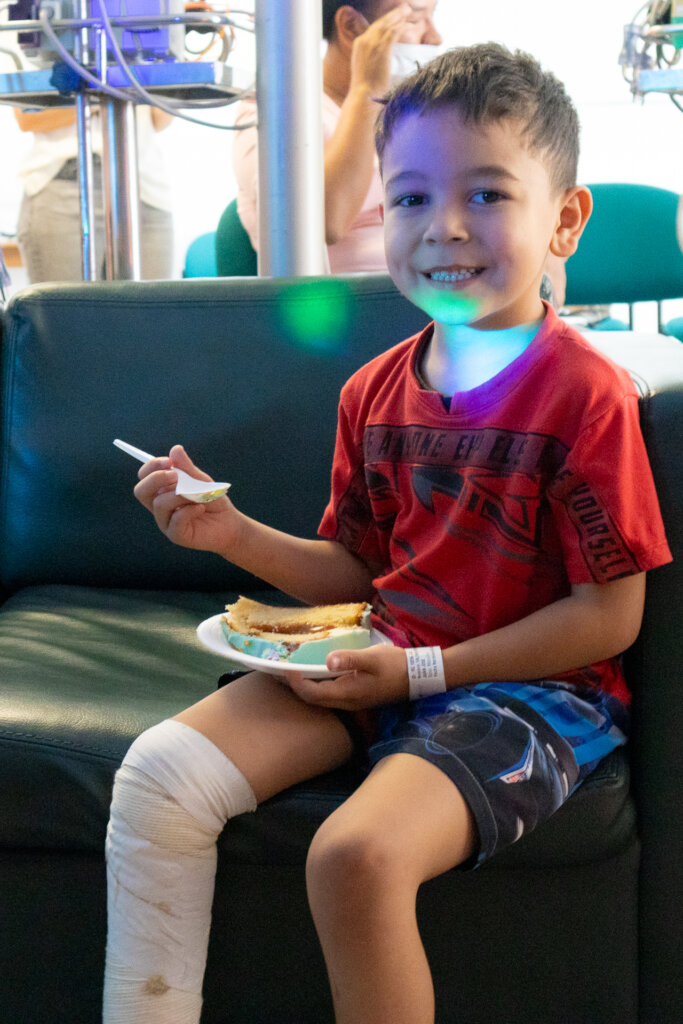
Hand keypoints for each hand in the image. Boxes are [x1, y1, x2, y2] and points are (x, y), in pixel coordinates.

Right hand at [133, 444, 241, 554]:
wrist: (229, 522)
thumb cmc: (212, 500)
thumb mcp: (201, 480)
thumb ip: (187, 468)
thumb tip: (175, 449)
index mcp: (162, 490)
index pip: (144, 476)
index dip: (152, 466)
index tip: (168, 461)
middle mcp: (159, 506)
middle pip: (141, 491)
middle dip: (156, 479)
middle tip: (176, 476)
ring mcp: (166, 521)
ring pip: (160, 504)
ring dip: (180, 495)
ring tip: (198, 496)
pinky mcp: (176, 534)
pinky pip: (175, 519)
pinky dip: (190, 510)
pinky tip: (201, 508)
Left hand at [287, 644, 408, 710]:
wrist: (417, 677)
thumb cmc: (395, 666)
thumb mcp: (373, 659)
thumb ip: (350, 659)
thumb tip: (328, 661)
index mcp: (347, 693)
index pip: (312, 693)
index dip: (296, 682)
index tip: (286, 667)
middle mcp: (346, 701)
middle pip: (313, 699)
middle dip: (295, 686)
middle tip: (281, 669)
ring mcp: (351, 700)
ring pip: (321, 698)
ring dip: (306, 686)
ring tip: (295, 669)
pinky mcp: (356, 695)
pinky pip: (330, 693)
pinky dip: (318, 684)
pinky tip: (317, 671)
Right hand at [349, 3, 411, 96]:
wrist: (363, 96)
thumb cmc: (365, 89)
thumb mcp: (365, 70)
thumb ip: (372, 61)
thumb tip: (380, 63)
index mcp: (359, 45)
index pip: (373, 29)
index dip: (384, 22)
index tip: (392, 19)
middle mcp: (364, 41)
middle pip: (380, 23)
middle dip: (393, 14)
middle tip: (404, 9)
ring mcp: (373, 44)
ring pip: (387, 24)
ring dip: (399, 16)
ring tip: (408, 11)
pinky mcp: (382, 48)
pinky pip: (394, 32)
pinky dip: (402, 26)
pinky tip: (408, 24)